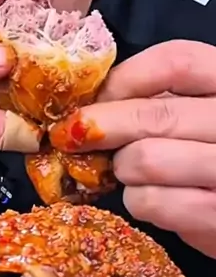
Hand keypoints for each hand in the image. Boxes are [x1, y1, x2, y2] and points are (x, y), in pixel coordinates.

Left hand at [49, 41, 215, 257]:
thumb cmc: (210, 151)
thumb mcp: (197, 112)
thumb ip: (159, 98)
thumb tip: (91, 101)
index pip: (175, 63)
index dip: (124, 79)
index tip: (96, 96)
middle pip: (154, 115)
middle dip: (101, 126)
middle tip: (74, 136)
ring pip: (145, 160)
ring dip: (122, 167)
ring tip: (128, 170)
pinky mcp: (213, 214)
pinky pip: (150, 201)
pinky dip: (136, 200)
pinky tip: (148, 197)